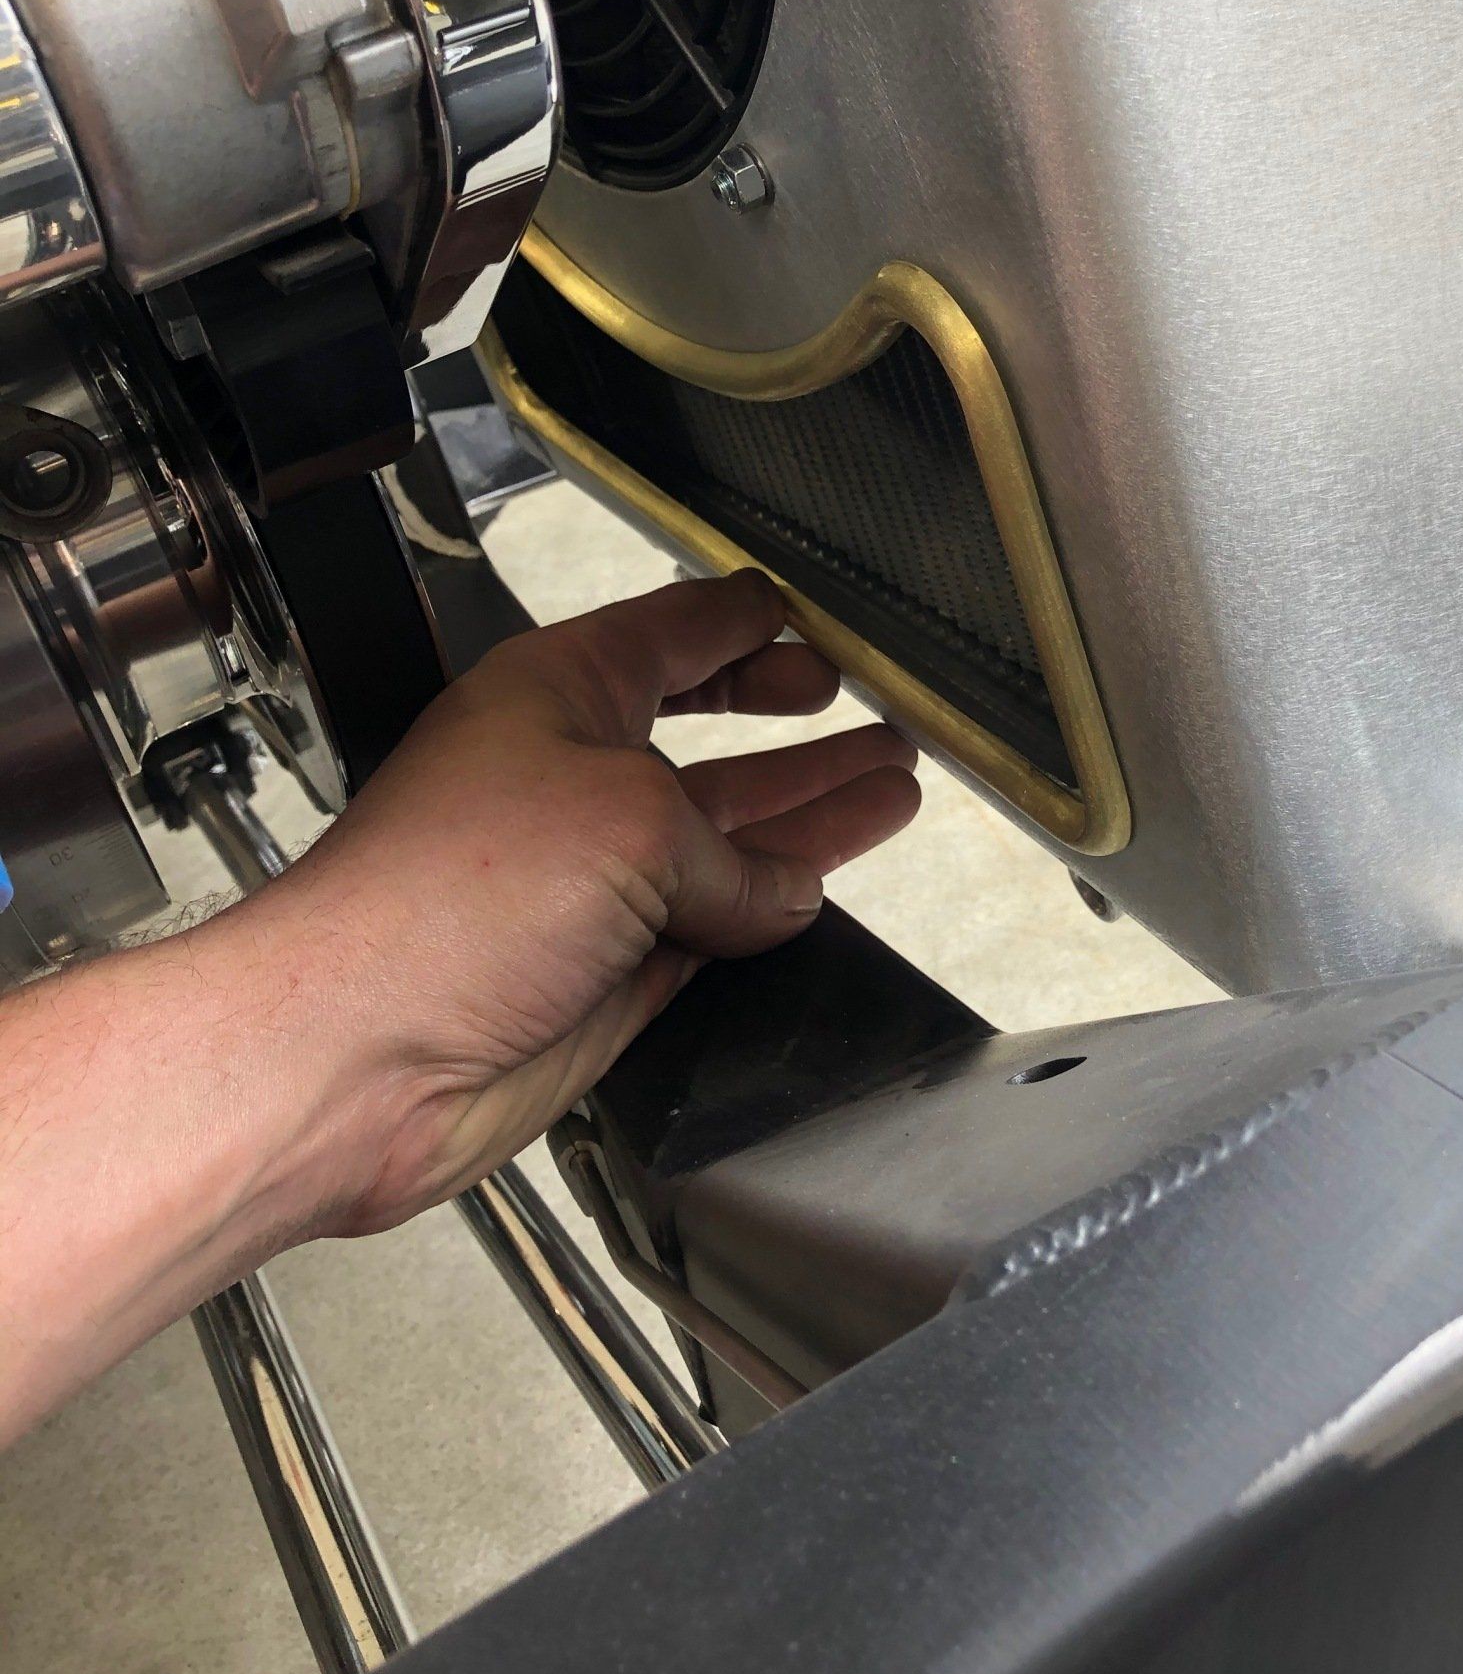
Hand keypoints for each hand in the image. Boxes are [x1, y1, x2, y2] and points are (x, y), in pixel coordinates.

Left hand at [263, 571, 920, 1232]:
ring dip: (810, 813)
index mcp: (555, 694)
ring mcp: (587, 878)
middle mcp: (571, 777)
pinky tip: (821, 889)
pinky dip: (768, 908)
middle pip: (709, 733)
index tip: (801, 621)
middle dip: (795, 724)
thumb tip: (781, 890)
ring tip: (892, 790)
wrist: (358, 1053)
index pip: (671, 634)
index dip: (744, 624)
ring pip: (725, 835)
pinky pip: (708, 924)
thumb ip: (732, 851)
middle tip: (870, 716)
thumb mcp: (630, 821)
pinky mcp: (600, 969)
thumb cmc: (442, 901)